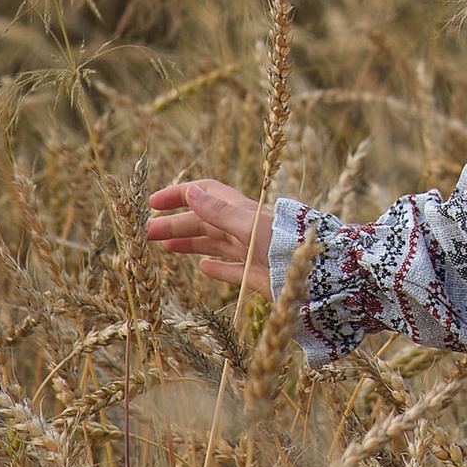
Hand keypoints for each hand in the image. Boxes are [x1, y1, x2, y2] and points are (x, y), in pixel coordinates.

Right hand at [145, 177, 274, 296]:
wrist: (320, 274)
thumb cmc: (287, 243)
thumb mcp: (250, 225)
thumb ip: (219, 212)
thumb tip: (190, 191)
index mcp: (242, 210)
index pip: (205, 194)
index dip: (179, 195)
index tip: (153, 202)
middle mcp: (244, 228)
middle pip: (203, 221)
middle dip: (175, 224)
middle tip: (146, 233)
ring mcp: (251, 252)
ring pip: (213, 243)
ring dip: (188, 243)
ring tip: (163, 247)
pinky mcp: (257, 275)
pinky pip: (232, 270)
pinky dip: (216, 268)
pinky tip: (202, 268)